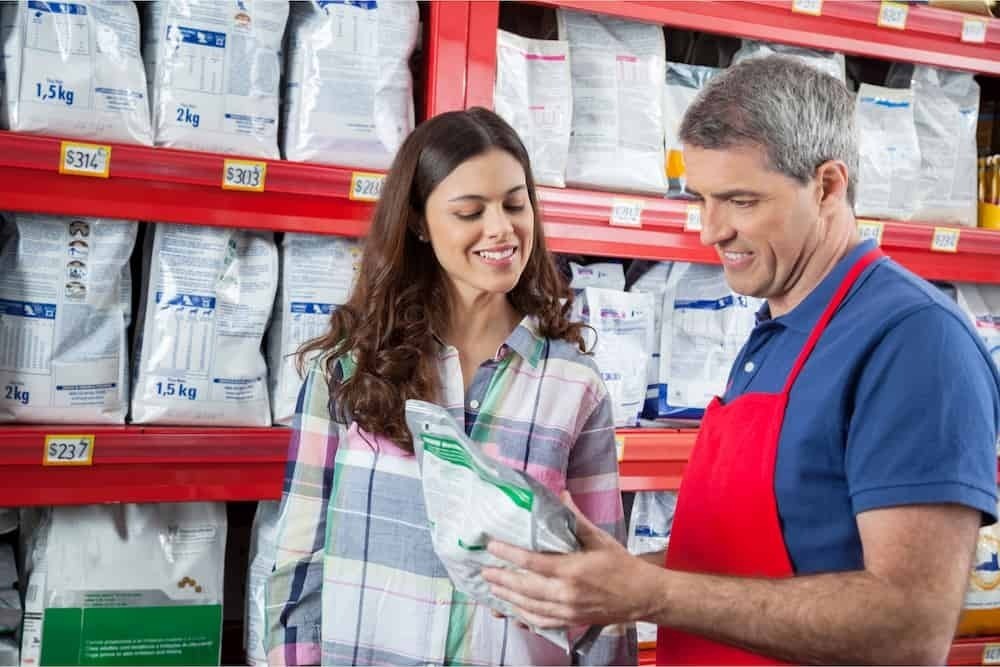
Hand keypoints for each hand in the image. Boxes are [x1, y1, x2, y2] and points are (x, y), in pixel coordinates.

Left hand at [482, 491, 658, 628]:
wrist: (643, 596)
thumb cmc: (623, 566)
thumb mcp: (599, 539)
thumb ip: (576, 519)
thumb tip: (561, 495)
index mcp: (572, 570)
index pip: (532, 562)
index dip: (509, 554)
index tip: (492, 546)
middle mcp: (567, 594)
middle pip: (524, 588)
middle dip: (501, 579)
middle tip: (483, 571)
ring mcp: (568, 611)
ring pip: (529, 607)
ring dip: (507, 598)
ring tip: (492, 588)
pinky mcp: (571, 622)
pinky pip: (541, 622)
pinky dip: (524, 616)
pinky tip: (513, 609)